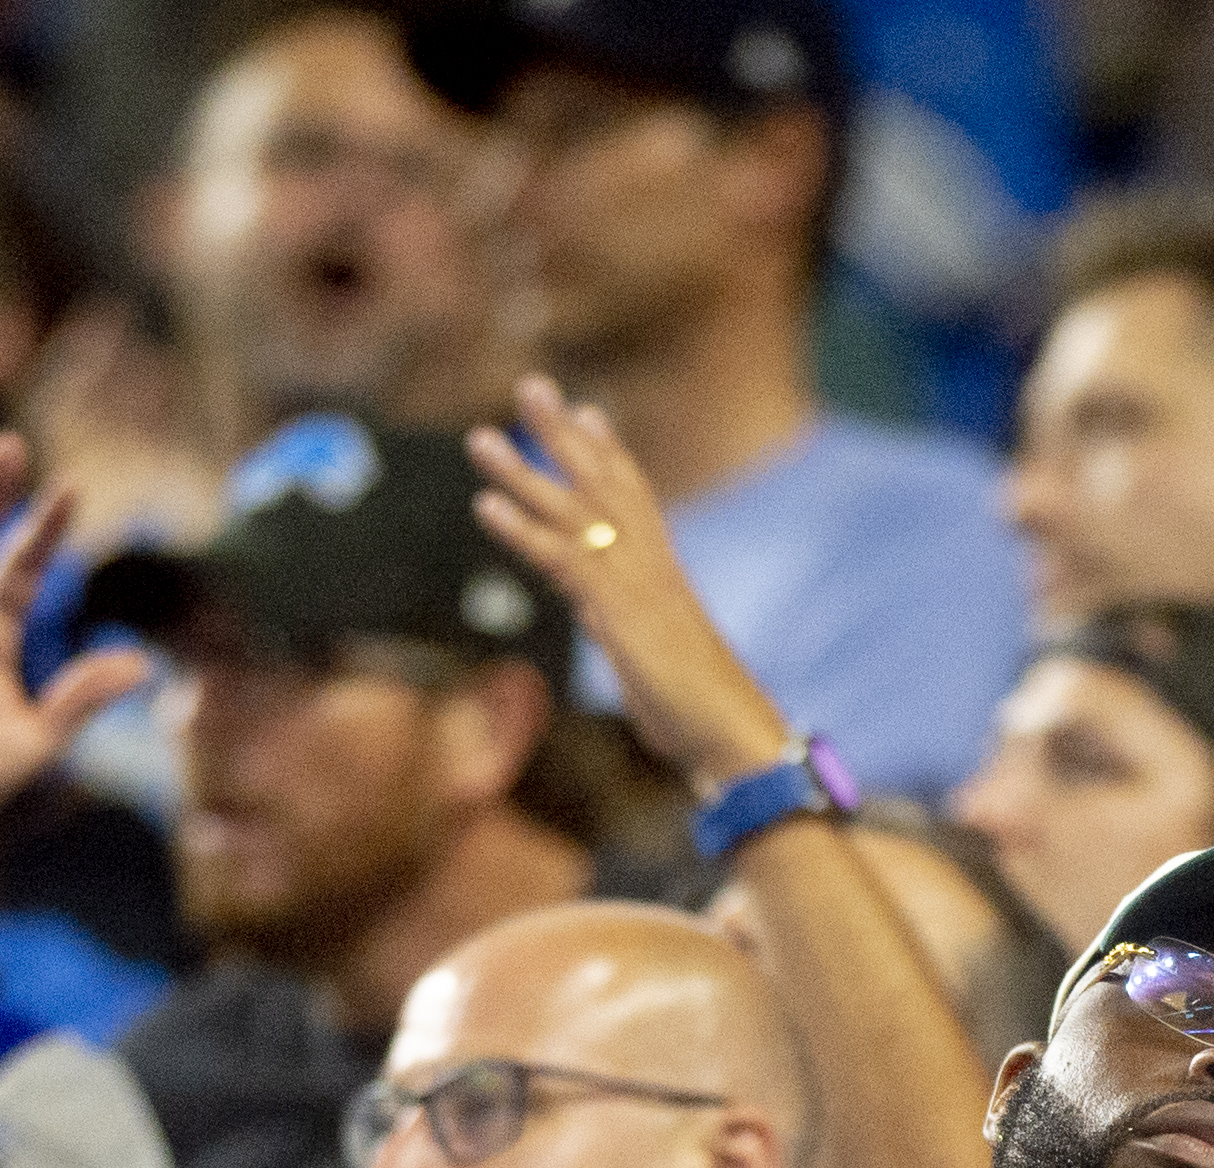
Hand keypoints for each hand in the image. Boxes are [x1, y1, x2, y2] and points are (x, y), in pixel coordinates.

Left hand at [467, 380, 796, 792]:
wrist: (732, 737)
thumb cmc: (704, 718)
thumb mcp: (666, 671)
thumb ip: (646, 648)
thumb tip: (641, 655)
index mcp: (664, 576)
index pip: (636, 498)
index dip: (609, 453)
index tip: (586, 411)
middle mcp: (650, 566)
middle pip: (603, 482)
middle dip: (563, 433)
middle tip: (530, 385)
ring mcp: (634, 582)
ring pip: (572, 509)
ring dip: (522, 470)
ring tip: (480, 437)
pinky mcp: (617, 609)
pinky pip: (561, 558)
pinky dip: (520, 528)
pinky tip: (484, 504)